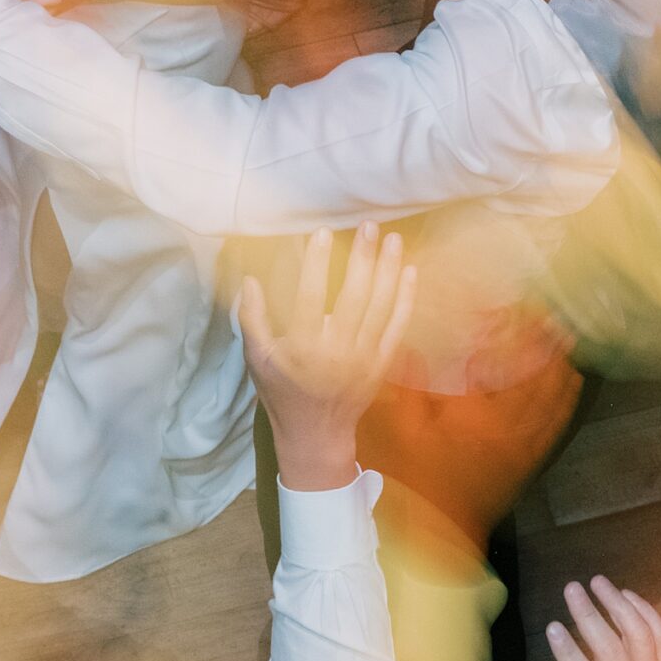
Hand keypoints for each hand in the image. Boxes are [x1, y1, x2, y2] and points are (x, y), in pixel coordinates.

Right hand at [239, 223, 414, 490]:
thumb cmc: (282, 393)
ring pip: (381, 307)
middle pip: (354, 296)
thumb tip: (250, 279)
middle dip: (363, 257)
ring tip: (393, 238)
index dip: (318, 263)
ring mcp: (364, 358)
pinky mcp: (382, 364)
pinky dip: (405, 298)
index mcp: (303, 348)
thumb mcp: (257, 359)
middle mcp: (337, 351)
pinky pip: (397, 326)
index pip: (311, 297)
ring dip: (389, 270)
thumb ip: (252, 319)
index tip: (323, 232)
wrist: (316, 435)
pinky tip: (409, 272)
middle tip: (368, 226)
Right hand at [536, 577, 660, 660]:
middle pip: (612, 650)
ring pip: (640, 634)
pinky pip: (659, 632)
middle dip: (589, 616)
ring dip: (618, 604)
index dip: (569, 654)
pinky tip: (623, 593)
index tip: (552, 626)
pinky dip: (643, 608)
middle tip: (570, 588)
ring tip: (596, 581)